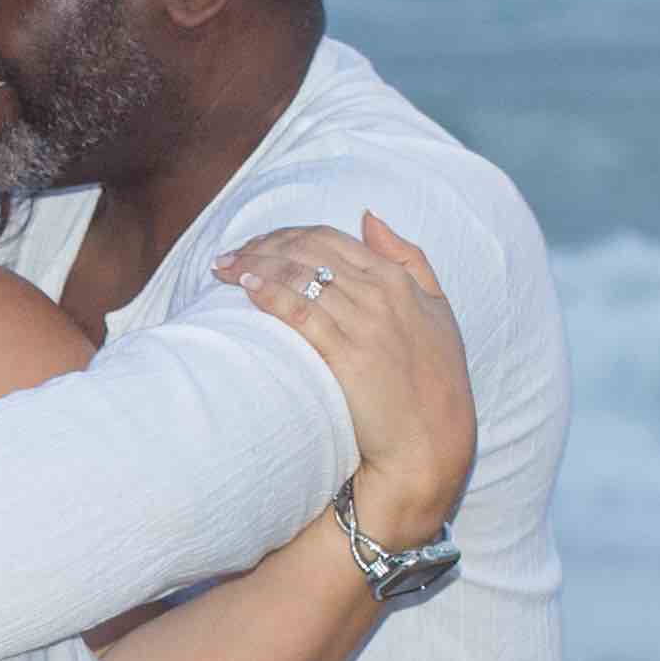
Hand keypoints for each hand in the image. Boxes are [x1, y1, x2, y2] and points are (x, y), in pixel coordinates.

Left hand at [218, 213, 472, 543]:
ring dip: (254, 264)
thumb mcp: (438, 309)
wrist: (431, 443)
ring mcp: (365, 324)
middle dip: (262, 246)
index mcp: (399, 279)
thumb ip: (409, 258)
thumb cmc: (434, 381)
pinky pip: (300, 311)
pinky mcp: (347, 356)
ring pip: (299, 275)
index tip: (257, 244)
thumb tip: (369, 217)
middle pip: (308, 251)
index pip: (330, 238)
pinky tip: (244, 286)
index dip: (286, 236)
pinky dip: (269, 292)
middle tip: (228, 255)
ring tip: (222, 268)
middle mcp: (382, 294)